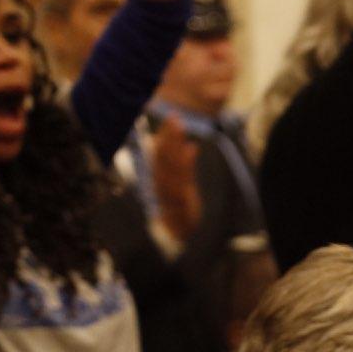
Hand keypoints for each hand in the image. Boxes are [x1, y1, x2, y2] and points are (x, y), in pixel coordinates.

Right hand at [149, 117, 202, 246]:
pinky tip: (192, 148)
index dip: (165, 135)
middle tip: (174, 116)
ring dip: (174, 144)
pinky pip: (183, 178)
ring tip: (180, 126)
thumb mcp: (184, 186)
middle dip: (169, 135)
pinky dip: (186, 163)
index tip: (171, 118)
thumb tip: (192, 147)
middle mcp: (162, 182)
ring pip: (171, 163)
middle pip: (164, 155)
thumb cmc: (180, 208)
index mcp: (161, 178)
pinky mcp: (181, 199)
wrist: (179, 234)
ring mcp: (171, 191)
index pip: (160, 153)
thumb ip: (186, 166)